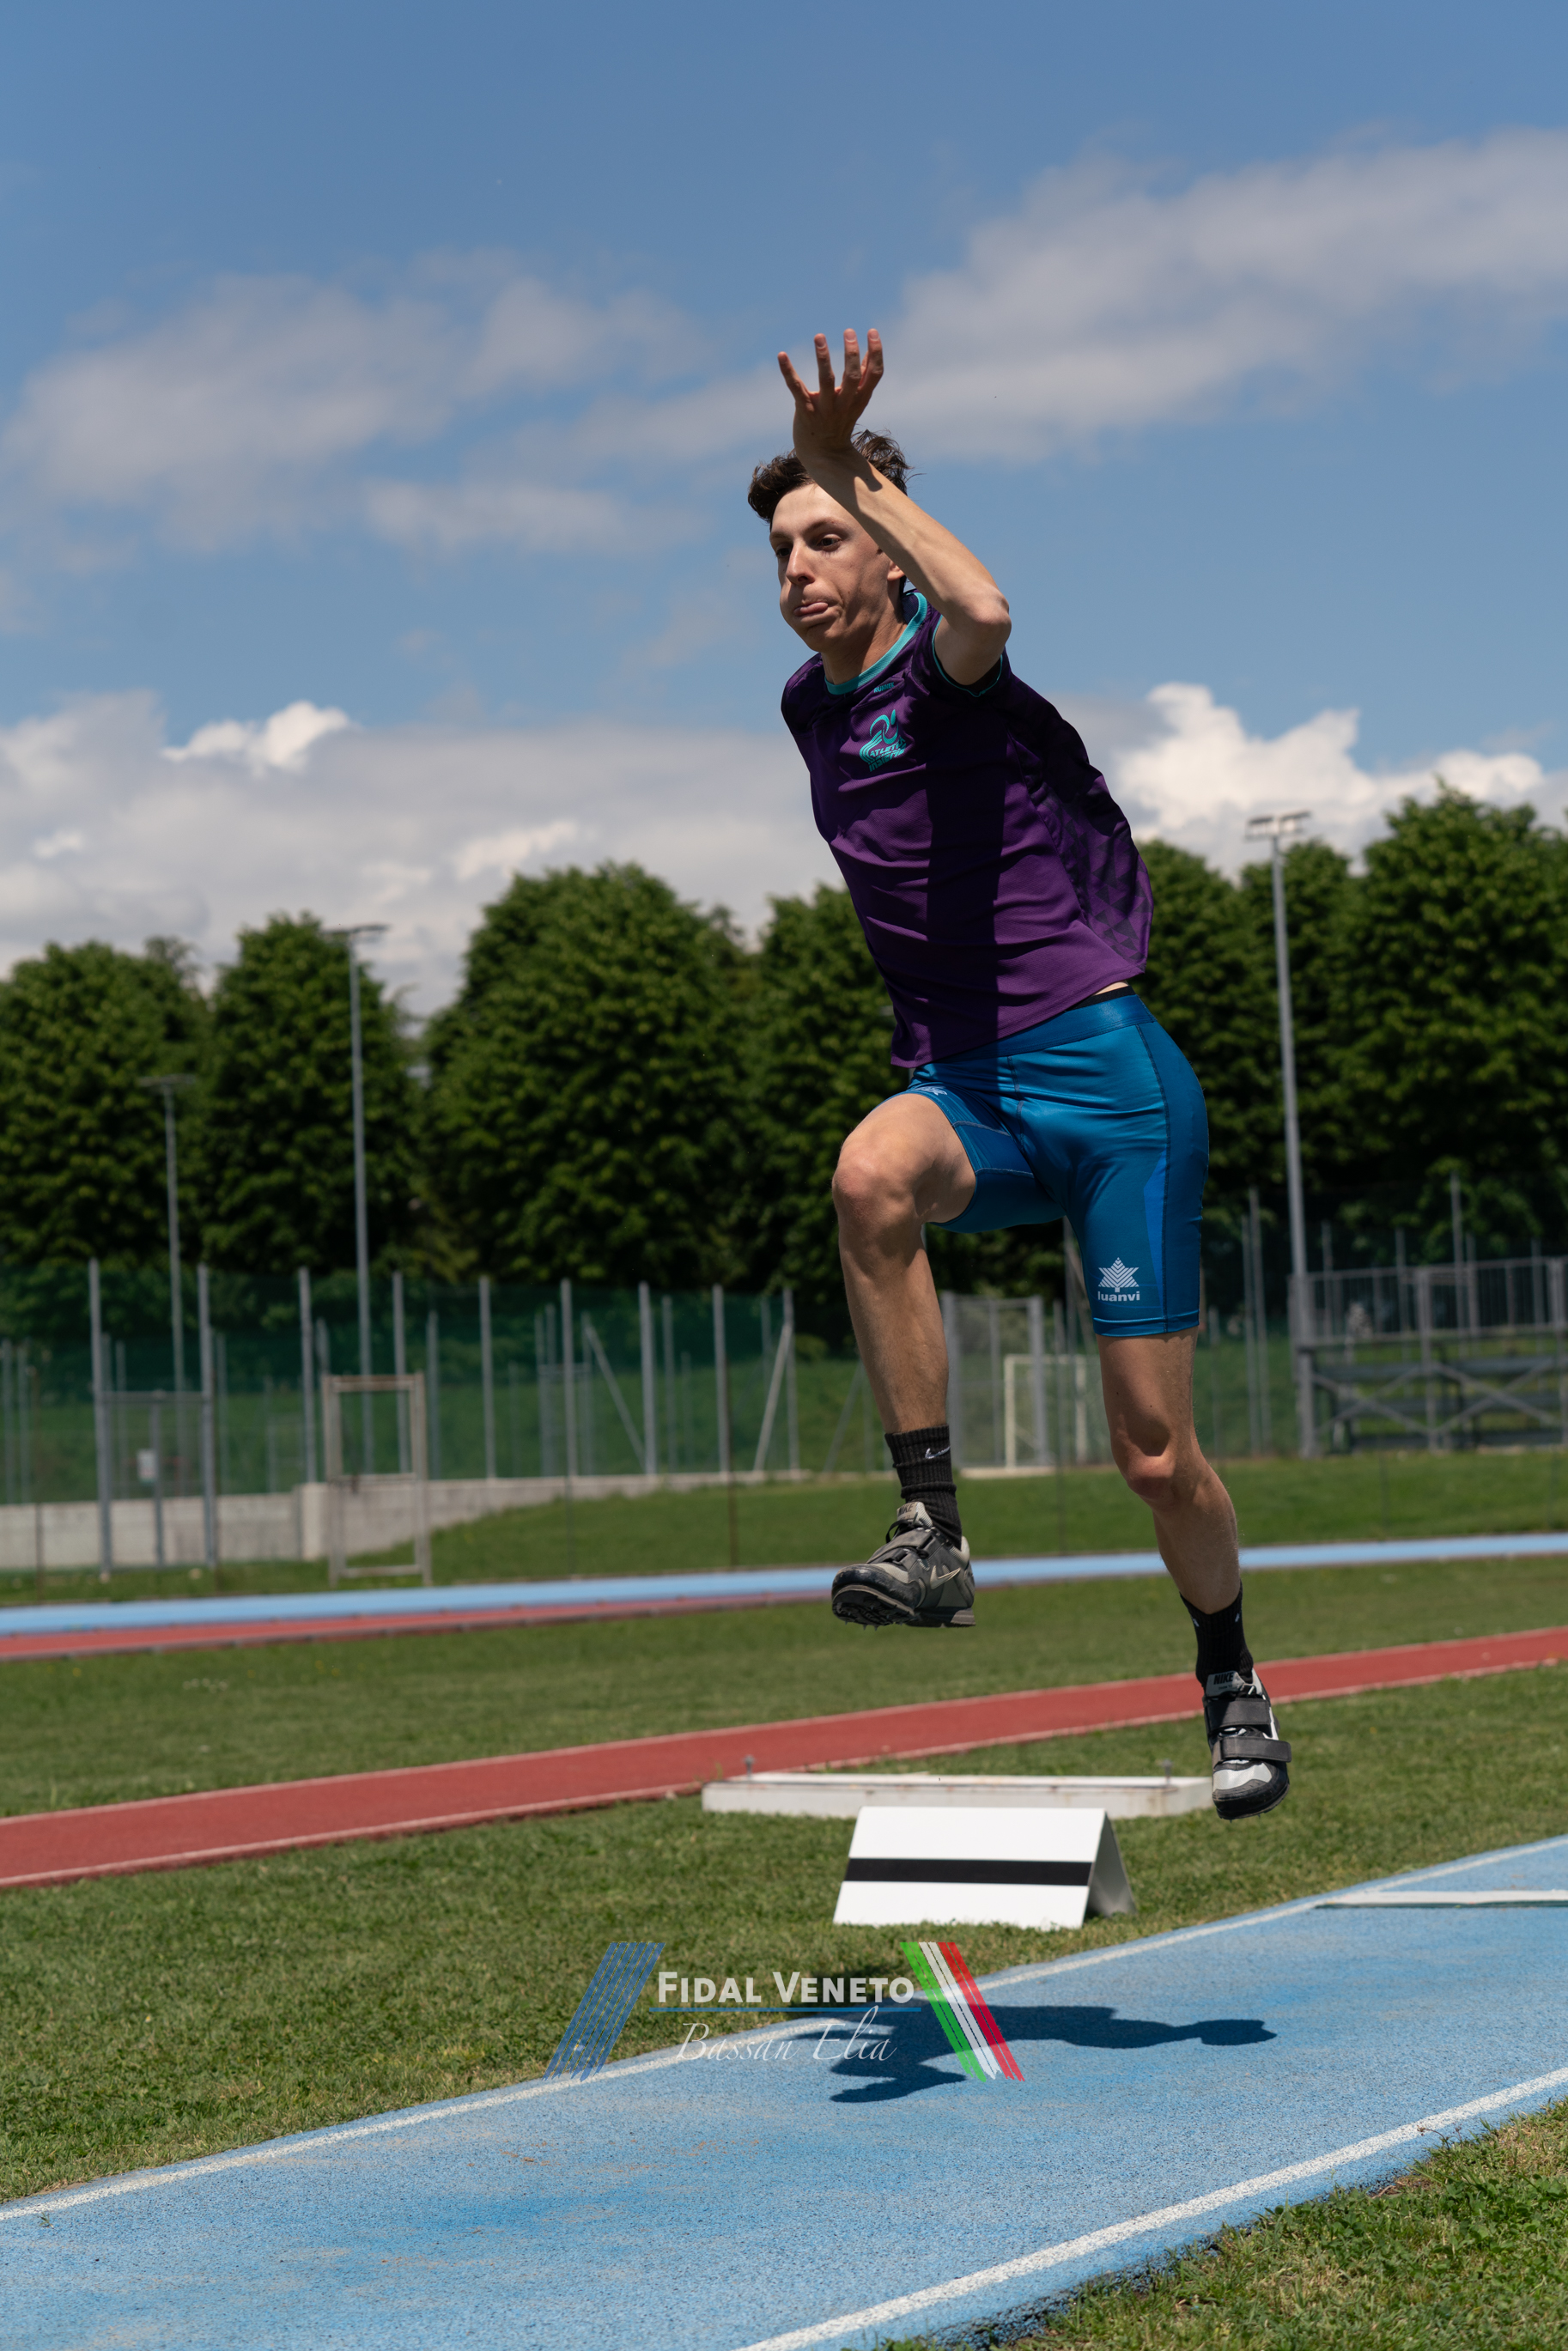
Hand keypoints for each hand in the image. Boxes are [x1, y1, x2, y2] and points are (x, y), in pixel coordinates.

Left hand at [777, 329, 884, 462]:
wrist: (824, 455)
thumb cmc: (840, 422)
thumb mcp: (856, 401)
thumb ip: (862, 379)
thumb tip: (869, 353)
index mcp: (860, 399)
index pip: (874, 374)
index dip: (876, 353)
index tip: (872, 331)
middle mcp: (845, 404)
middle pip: (852, 377)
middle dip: (851, 354)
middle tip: (848, 332)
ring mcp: (825, 409)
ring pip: (827, 381)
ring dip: (823, 358)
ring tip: (819, 336)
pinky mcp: (805, 412)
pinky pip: (796, 389)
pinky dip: (788, 372)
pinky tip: (781, 355)